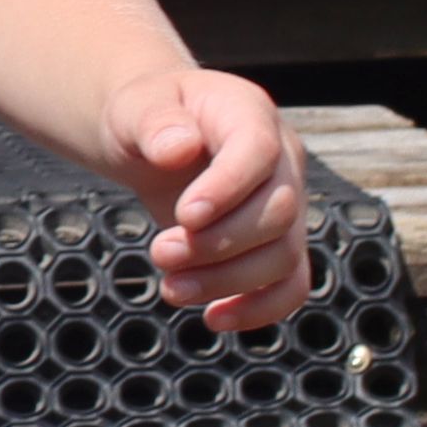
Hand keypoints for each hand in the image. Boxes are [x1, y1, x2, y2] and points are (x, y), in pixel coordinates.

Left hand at [105, 68, 308, 330]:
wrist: (155, 137)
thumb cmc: (146, 117)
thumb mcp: (136, 107)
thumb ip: (155, 122)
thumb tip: (178, 150)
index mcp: (249, 114)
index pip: (258, 151)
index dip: (227, 188)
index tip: (183, 216)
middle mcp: (281, 160)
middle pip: (279, 212)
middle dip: (218, 244)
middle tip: (159, 252)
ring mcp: (287, 204)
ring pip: (284, 256)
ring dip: (227, 281)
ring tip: (171, 287)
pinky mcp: (277, 243)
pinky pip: (290, 284)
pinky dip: (258, 310)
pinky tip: (214, 319)